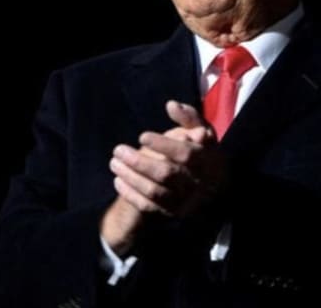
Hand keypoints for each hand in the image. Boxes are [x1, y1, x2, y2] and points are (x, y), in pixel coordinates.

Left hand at [110, 100, 228, 219]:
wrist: (206, 184)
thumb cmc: (197, 149)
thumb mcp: (199, 129)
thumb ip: (188, 116)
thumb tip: (172, 105)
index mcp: (206, 159)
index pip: (186, 153)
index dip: (163, 145)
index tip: (142, 136)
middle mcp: (197, 182)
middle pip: (166, 174)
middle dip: (139, 162)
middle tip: (118, 150)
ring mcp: (184, 201)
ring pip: (155, 192)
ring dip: (131, 178)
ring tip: (114, 163)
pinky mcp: (172, 214)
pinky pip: (149, 207)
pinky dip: (131, 195)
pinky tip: (118, 180)